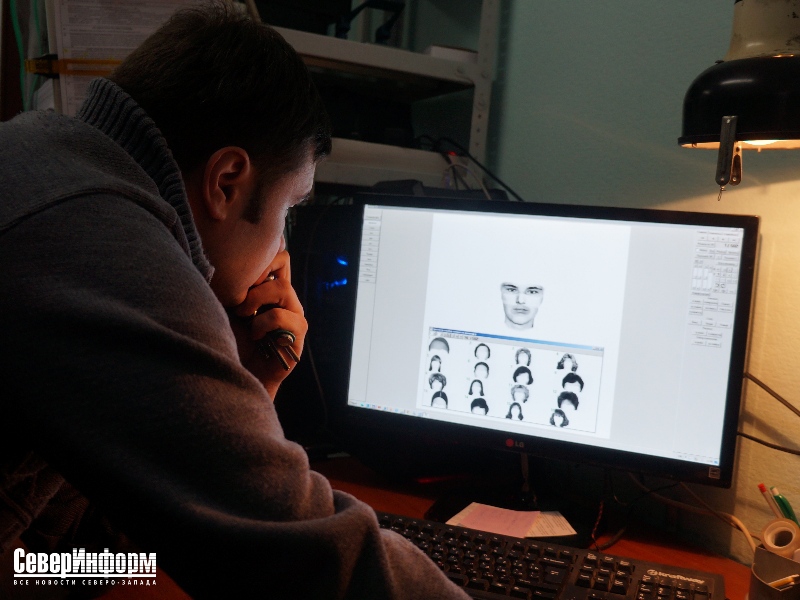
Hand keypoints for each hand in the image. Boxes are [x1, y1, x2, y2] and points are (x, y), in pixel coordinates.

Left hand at [229, 249, 306, 398]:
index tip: (239, 278)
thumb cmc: (228, 340)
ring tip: (244, 316)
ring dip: (255, 300)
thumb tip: (229, 261)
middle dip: (254, 277)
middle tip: (238, 299)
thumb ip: (234, 284)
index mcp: (271, 288)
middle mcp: (286, 297)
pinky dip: (263, 323)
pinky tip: (255, 335)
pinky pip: (282, 316)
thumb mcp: (226, 305)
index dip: (260, 258)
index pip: (278, 255)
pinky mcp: (298, 332)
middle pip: (282, 261)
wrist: (235, 373)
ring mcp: (295, 314)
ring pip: (282, 288)